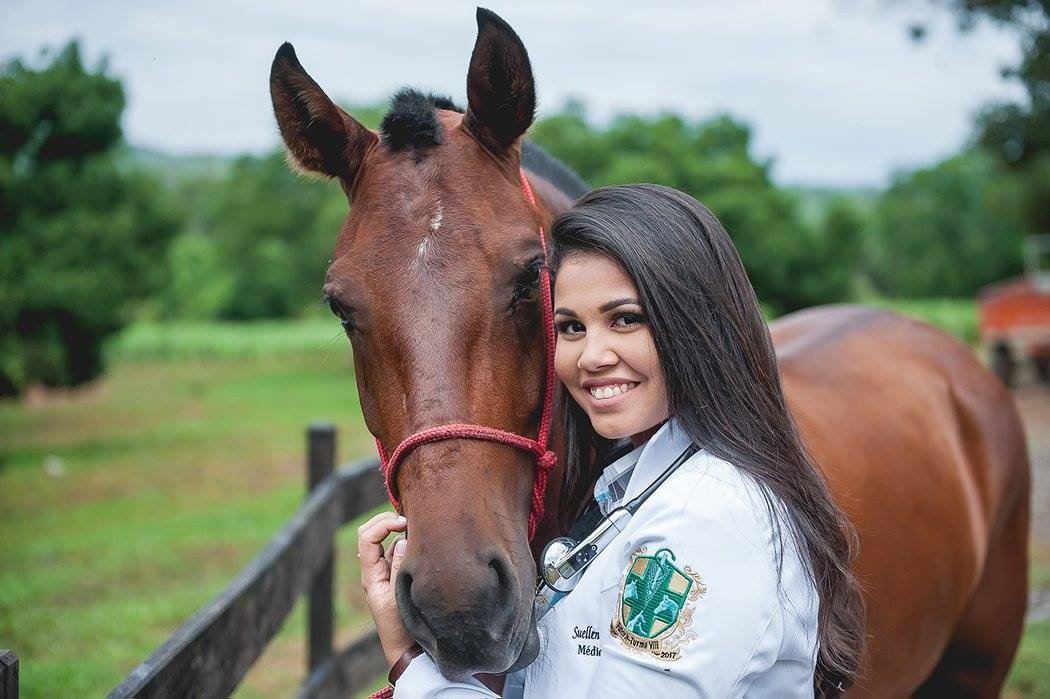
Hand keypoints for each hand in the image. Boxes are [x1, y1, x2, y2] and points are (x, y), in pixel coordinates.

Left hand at [357, 511, 415, 665]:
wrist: (408, 649)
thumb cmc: (402, 627)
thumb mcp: (400, 596)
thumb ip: (400, 567)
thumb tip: (401, 539)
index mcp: (371, 576)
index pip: (367, 538)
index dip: (383, 524)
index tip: (404, 522)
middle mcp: (375, 570)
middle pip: (370, 533)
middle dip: (386, 520)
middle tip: (408, 519)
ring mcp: (386, 572)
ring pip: (387, 540)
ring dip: (400, 530)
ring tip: (420, 529)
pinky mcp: (398, 574)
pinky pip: (399, 550)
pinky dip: (408, 541)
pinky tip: (422, 542)